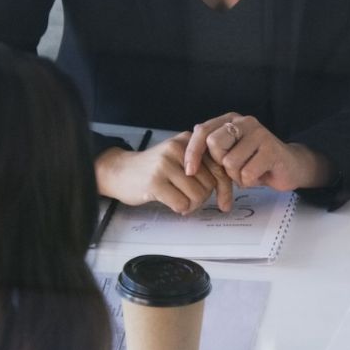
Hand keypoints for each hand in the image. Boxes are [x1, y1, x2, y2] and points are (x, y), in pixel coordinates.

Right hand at [95, 131, 232, 214]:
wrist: (120, 171)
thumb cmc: (155, 169)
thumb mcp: (180, 159)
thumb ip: (202, 166)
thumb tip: (230, 185)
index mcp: (189, 141)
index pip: (219, 166)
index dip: (225, 187)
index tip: (225, 203)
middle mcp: (179, 149)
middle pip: (210, 183)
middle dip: (203, 198)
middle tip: (189, 200)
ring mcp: (165, 164)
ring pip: (198, 195)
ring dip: (191, 205)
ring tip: (180, 201)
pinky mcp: (155, 181)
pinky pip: (182, 203)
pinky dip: (180, 208)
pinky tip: (171, 203)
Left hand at [184, 113, 335, 196]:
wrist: (290, 167)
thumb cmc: (255, 162)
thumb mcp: (230, 154)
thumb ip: (211, 151)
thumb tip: (186, 151)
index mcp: (231, 120)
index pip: (203, 131)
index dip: (193, 152)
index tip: (190, 171)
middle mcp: (245, 122)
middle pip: (215, 145)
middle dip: (220, 165)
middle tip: (233, 170)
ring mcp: (260, 133)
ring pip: (230, 163)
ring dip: (237, 176)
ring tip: (248, 172)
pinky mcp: (272, 149)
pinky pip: (247, 173)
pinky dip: (250, 181)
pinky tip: (259, 175)